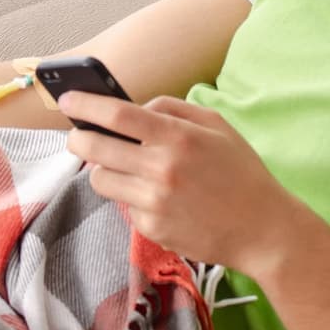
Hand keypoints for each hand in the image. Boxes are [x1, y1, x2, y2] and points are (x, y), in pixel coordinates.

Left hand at [56, 92, 313, 274]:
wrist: (262, 229)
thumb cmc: (241, 172)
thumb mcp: (217, 125)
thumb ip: (173, 109)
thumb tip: (135, 106)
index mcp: (177, 137)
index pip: (117, 115)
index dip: (86, 105)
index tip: (68, 100)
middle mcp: (161, 169)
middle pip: (95, 148)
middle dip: (78, 139)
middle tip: (79, 137)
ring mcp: (154, 202)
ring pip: (100, 180)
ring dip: (104, 170)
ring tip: (124, 168)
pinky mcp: (151, 229)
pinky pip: (124, 206)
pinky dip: (132, 198)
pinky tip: (158, 199)